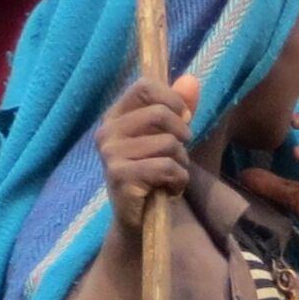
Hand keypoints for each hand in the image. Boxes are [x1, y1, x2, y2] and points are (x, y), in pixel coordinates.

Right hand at [95, 76, 197, 202]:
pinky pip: (166, 167)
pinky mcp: (119, 176)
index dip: (173, 100)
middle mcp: (107, 131)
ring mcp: (110, 154)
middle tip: (177, 155)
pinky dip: (178, 181)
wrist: (138, 219)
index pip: (145, 86)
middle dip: (182, 136)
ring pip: (168, 143)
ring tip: (169, 175)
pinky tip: (167, 189)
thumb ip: (180, 107)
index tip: (183, 118)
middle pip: (161, 113)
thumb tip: (191, 80)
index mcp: (116, 115)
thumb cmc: (154, 172)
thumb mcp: (169, 136)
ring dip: (181, 163)